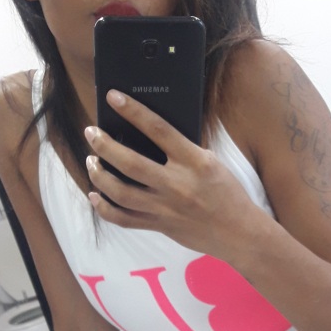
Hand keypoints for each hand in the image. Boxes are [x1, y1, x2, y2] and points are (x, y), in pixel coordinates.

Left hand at [84, 90, 255, 258]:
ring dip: (99, 175)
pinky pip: (124, 219)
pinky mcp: (159, 225)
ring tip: (92, 161)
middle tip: (91, 133)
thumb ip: (183, 150)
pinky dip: (104, 208)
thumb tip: (150, 134)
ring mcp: (166, 208)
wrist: (239, 233)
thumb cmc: (227, 193)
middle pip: (130, 163)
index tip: (113, 97)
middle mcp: (177, 184)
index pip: (158, 130)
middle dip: (104, 145)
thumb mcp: (211, 162)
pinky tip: (95, 195)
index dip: (132, 111)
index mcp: (194, 162)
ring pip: (120, 192)